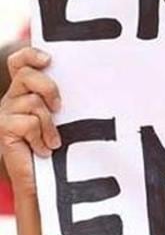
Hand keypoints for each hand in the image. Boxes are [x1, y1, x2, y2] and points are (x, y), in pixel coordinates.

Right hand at [0, 47, 60, 193]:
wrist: (39, 179)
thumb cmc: (54, 146)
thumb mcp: (60, 118)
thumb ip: (60, 100)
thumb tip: (86, 81)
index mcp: (23, 91)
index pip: (20, 62)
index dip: (30, 55)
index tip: (48, 60)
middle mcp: (11, 98)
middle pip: (27, 75)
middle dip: (48, 88)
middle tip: (59, 108)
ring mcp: (4, 113)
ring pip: (33, 102)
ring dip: (49, 124)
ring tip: (53, 141)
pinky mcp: (3, 129)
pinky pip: (29, 122)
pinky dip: (41, 138)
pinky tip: (43, 149)